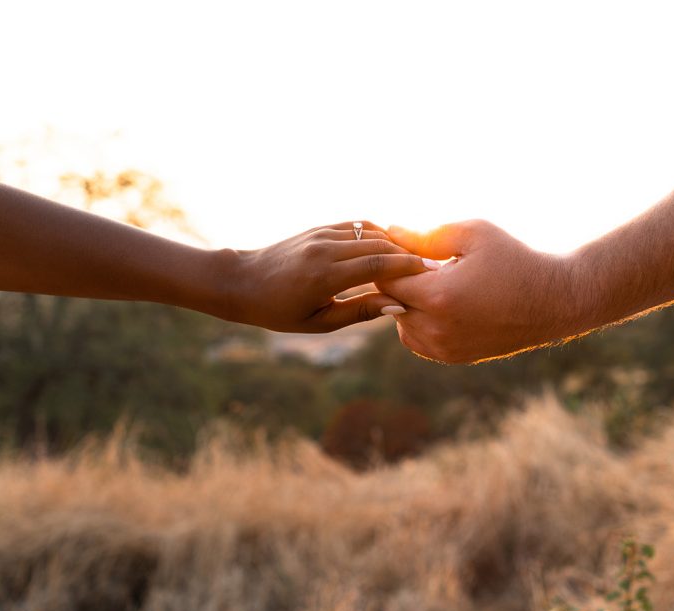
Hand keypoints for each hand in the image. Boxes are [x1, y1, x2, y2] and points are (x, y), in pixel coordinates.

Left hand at [225, 221, 438, 332]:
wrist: (242, 281)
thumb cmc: (279, 310)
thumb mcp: (320, 321)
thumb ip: (360, 311)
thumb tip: (397, 305)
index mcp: (325, 275)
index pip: (378, 264)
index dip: (408, 267)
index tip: (431, 273)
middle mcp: (325, 248)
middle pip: (380, 244)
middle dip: (408, 254)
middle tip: (431, 266)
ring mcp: (321, 234)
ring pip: (370, 232)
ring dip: (395, 243)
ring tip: (414, 258)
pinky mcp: (319, 227)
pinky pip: (356, 226)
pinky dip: (377, 234)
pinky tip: (389, 247)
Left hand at [377, 220, 582, 362]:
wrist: (554, 301)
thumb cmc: (515, 260)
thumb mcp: (473, 235)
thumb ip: (425, 236)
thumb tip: (391, 233)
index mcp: (438, 296)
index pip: (385, 278)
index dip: (391, 258)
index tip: (408, 245)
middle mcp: (436, 329)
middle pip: (388, 301)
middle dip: (398, 279)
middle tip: (422, 262)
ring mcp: (444, 348)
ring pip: (398, 322)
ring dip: (406, 302)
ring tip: (434, 281)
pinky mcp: (453, 357)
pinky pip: (416, 339)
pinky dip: (418, 321)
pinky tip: (441, 301)